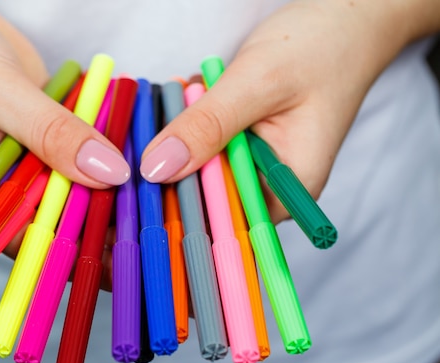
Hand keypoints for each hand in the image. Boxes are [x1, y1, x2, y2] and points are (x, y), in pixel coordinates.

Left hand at [139, 0, 434, 222]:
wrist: (344, 20)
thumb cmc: (321, 48)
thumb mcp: (258, 84)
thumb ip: (208, 127)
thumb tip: (156, 169)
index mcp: (285, 191)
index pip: (220, 222)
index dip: (176, 210)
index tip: (138, 187)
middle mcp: (267, 186)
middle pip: (202, 196)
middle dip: (171, 161)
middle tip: (152, 128)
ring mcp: (252, 163)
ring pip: (195, 166)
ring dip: (176, 133)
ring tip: (177, 99)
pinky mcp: (240, 142)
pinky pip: (201, 141)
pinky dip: (188, 118)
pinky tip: (186, 92)